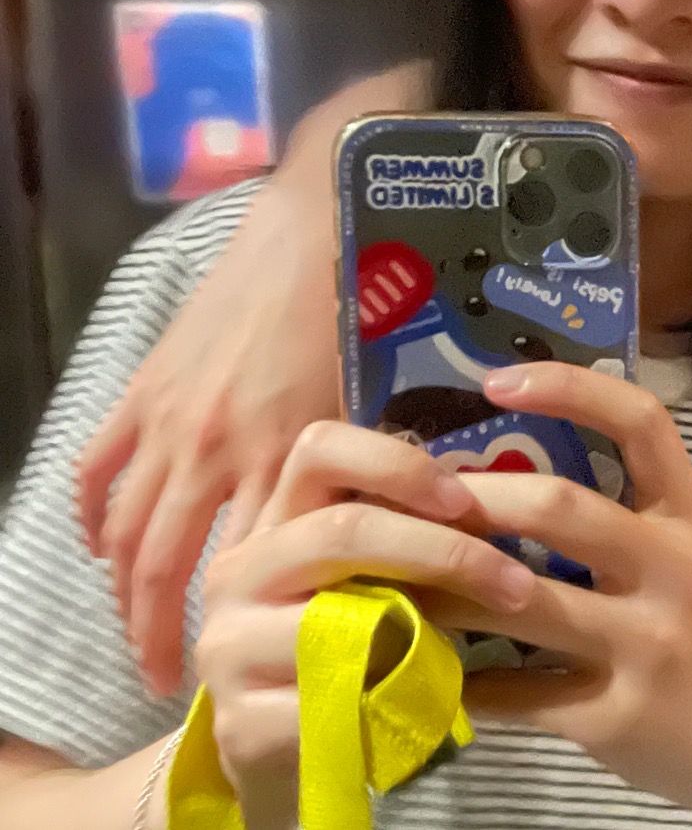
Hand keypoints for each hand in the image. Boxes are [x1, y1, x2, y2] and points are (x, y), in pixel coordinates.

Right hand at [76, 174, 341, 696]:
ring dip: (121, 588)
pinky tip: (100, 547)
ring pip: (125, 527)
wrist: (318, 222)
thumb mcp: (379, 396)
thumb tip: (387, 526)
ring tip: (132, 632)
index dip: (240, 622)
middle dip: (158, 632)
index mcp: (282, 450)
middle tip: (166, 679)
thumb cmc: (370, 304)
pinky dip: (93, 513)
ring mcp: (170, 417)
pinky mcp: (146, 386)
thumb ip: (367, 466)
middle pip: (164, 565)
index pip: (246, 564)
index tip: (246, 665)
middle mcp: (214, 443)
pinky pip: (100, 467)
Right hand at [194, 421, 534, 828]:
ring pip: (337, 618)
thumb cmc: (349, 648)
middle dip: (444, 551)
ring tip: (472, 648)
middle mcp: (236, 572)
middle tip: (516, 584)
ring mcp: (227, 649)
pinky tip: (427, 704)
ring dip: (424, 632)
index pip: (319, 449)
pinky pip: (334, 699)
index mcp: (276, 520)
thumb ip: (406, 535)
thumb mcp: (373, 580)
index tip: (466, 500)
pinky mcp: (239, 723)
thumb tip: (497, 500)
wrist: (292, 754)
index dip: (398, 465)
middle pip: (342, 529)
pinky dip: (390, 699)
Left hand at [422, 363, 691, 823]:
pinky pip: (513, 691)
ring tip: (394, 577)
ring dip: (442, 589)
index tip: (496, 379)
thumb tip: (505, 455)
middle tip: (415, 502)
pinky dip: (462, 678)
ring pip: (518, 602)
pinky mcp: (611, 716)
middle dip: (473, 501)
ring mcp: (646, 646)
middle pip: (559, 508)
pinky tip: (428, 664)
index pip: (643, 422)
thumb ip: (620, 507)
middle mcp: (676, 570)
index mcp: (690, 517)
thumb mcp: (680, 553)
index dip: (570, 387)